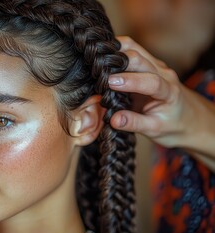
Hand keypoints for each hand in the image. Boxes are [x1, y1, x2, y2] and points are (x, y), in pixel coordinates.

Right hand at [109, 37, 214, 158]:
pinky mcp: (148, 64)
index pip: (150, 81)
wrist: (189, 118)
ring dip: (116, 51)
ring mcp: (156, 65)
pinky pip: (132, 50)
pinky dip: (116, 51)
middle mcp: (163, 73)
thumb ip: (134, 124)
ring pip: (134, 48)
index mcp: (168, 91)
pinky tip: (104, 58)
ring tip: (97, 61)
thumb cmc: (173, 125)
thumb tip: (114, 119)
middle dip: (117, 62)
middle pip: (139, 58)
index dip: (130, 81)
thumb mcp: (155, 130)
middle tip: (97, 71)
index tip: (110, 83)